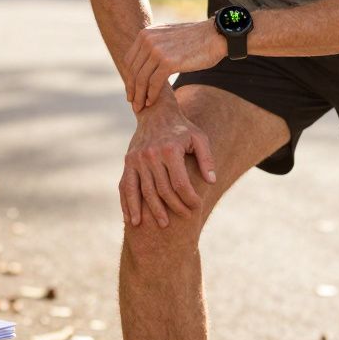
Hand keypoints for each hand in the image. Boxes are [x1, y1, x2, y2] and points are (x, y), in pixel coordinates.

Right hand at [119, 90, 217, 228]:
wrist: (156, 113)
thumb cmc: (182, 128)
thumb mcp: (199, 138)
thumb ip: (206, 159)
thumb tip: (212, 181)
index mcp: (169, 150)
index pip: (180, 183)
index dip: (189, 198)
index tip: (197, 207)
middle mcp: (151, 155)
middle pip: (162, 190)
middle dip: (175, 207)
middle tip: (185, 218)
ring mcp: (136, 159)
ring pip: (143, 192)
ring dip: (152, 212)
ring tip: (162, 226)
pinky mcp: (128, 162)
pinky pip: (126, 187)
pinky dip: (128, 204)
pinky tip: (131, 220)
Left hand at [124, 20, 223, 111]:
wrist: (216, 35)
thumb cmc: (195, 39)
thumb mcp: (168, 37)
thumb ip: (155, 45)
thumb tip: (145, 60)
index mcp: (146, 33)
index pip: (129, 59)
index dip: (129, 77)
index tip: (132, 90)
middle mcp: (148, 40)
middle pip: (133, 70)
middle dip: (132, 89)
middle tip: (133, 102)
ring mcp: (157, 50)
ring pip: (141, 78)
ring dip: (139, 95)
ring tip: (140, 107)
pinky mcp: (168, 62)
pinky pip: (154, 83)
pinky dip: (151, 95)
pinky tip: (151, 102)